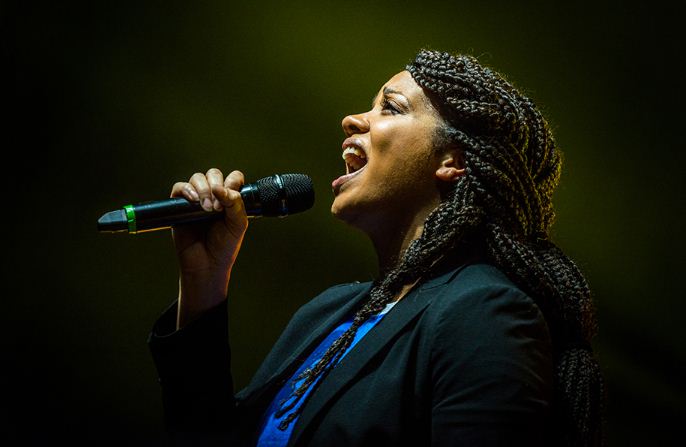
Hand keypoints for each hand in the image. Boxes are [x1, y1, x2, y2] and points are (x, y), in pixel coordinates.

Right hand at [170, 168, 248, 326]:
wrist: (207, 264)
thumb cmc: (224, 246)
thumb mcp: (237, 224)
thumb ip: (235, 204)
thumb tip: (220, 188)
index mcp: (230, 199)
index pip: (232, 178)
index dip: (232, 181)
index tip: (231, 197)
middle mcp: (213, 197)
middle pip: (213, 174)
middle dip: (215, 184)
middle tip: (216, 207)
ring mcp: (196, 200)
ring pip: (197, 178)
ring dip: (203, 188)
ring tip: (206, 208)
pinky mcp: (179, 206)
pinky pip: (179, 188)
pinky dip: (186, 190)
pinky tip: (193, 202)